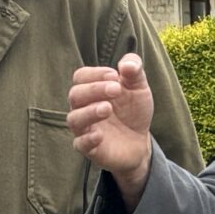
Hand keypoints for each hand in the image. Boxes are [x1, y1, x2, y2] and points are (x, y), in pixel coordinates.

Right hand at [68, 55, 155, 200]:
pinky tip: (100, 135)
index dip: (96, 74)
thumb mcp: (139, 87)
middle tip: (116, 90)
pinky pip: (80, 144)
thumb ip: (134, 70)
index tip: (115, 76)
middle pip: (75, 95)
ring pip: (74, 119)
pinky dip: (87, 139)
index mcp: (91, 90)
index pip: (81, 76)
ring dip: (89, 112)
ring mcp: (85, 129)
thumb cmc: (133, 111)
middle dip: (94, 90)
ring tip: (107, 108)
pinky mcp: (90, 149)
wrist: (140, 141)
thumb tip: (126, 64)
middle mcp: (83, 108)